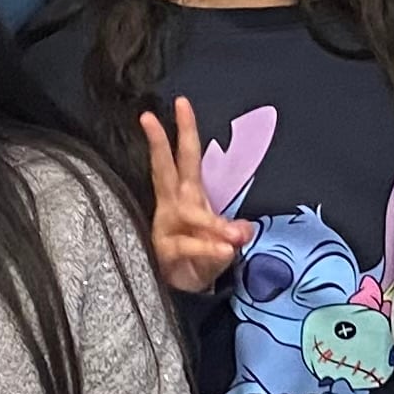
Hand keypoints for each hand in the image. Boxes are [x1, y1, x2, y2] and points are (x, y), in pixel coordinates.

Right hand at [140, 99, 255, 294]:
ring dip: (214, 224)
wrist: (185, 290)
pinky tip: (225, 251)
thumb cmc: (202, 258)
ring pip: (189, 214)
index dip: (184, 131)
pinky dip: (210, 249)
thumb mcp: (223, 242)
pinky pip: (190, 246)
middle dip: (159, 143)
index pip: (185, 158)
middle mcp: (173, 205)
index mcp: (186, 195)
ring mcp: (166, 226)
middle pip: (165, 168)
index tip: (180, 103)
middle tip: (149, 117)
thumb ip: (232, 232)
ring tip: (234, 238)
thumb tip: (244, 229)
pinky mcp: (165, 250)